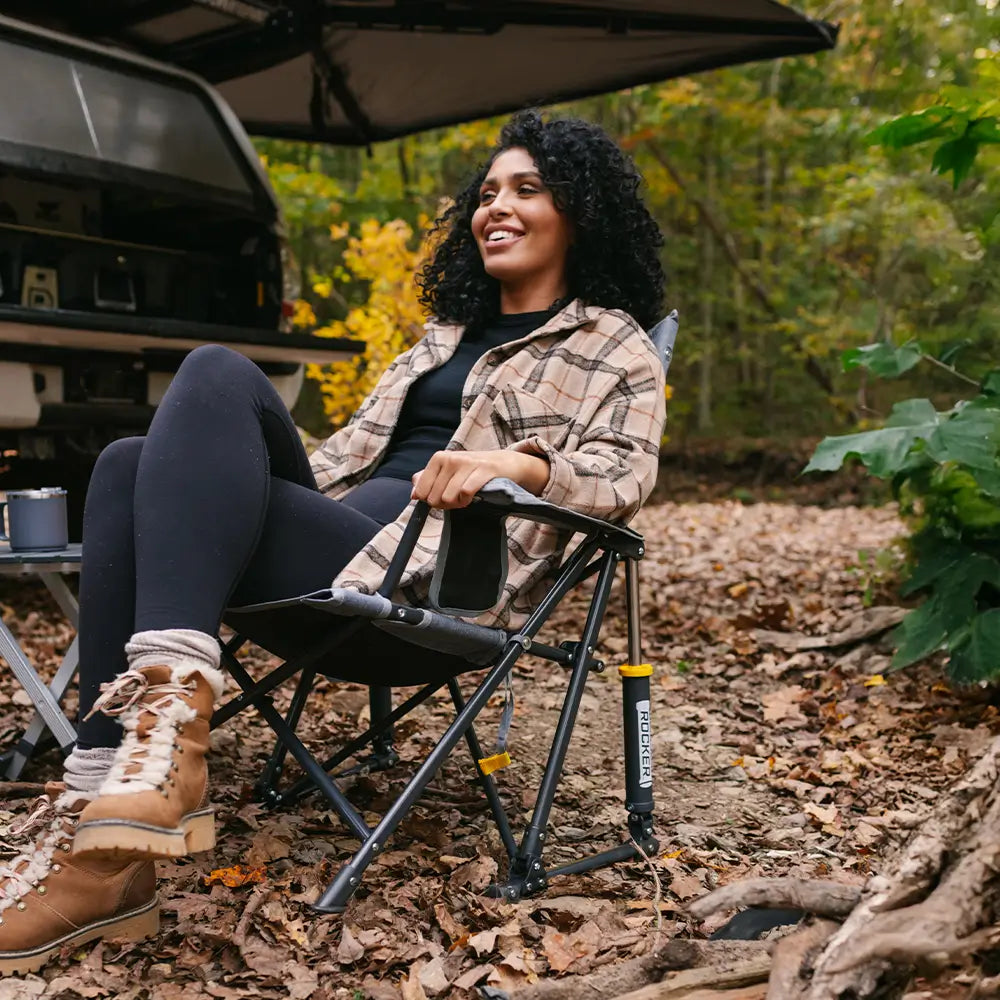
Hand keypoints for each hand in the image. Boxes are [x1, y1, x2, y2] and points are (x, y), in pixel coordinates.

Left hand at [411, 450, 548, 508]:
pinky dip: (468, 500)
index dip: (430, 500)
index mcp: (439, 458)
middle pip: (435, 497)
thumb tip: (413, 493)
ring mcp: (467, 463)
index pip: (422, 490)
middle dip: (445, 504)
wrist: (503, 463)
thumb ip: (427, 480)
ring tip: (465, 497)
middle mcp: (451, 458)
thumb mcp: (448, 471)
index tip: (440, 498)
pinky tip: (474, 496)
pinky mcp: (483, 471)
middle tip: (456, 498)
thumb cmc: (472, 470)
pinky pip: (465, 493)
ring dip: (457, 503)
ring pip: (448, 497)